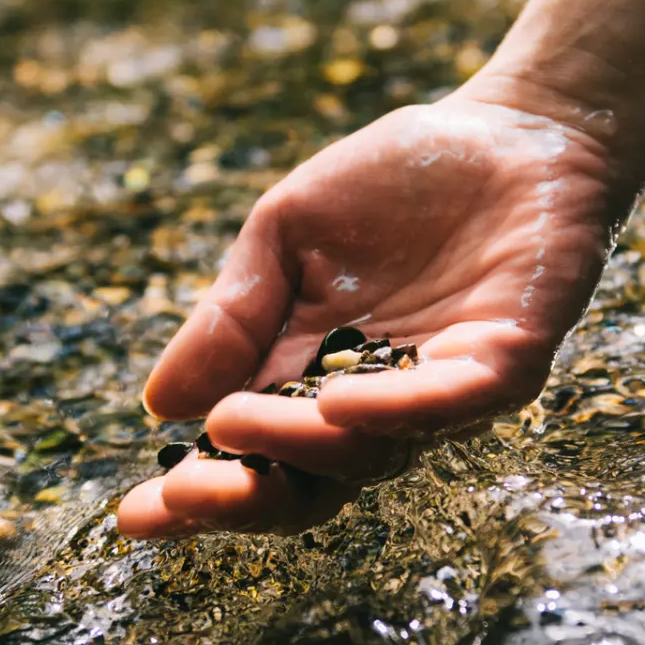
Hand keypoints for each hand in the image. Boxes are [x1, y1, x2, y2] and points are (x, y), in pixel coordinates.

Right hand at [115, 93, 629, 537]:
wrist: (510, 129)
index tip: (134, 515)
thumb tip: (160, 404)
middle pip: (309, 488)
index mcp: (313, 381)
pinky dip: (394, 411)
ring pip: (370, 453)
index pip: (252, 460)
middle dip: (244, 501)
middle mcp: (377, 407)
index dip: (198, 497)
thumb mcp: (284, 236)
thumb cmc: (397, 184)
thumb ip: (232, 317)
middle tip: (186, 494)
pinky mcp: (506, 362)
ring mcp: (443, 393)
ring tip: (235, 423)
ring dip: (298, 444)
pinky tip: (336, 403)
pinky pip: (448, 403)